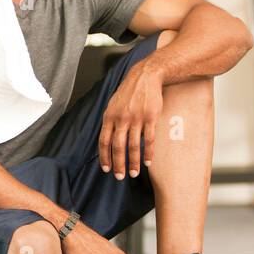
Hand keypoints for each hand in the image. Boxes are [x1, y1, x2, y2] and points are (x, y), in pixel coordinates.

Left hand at [99, 62, 162, 179]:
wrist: (145, 76)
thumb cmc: (128, 92)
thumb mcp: (113, 105)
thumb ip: (110, 121)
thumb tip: (106, 140)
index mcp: (109, 116)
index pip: (103, 141)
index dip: (104, 157)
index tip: (106, 169)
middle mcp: (121, 119)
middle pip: (117, 146)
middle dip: (118, 164)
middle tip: (120, 177)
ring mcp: (136, 118)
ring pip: (133, 146)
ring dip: (133, 162)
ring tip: (134, 173)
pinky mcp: (150, 117)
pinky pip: (148, 139)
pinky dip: (148, 153)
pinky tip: (148, 162)